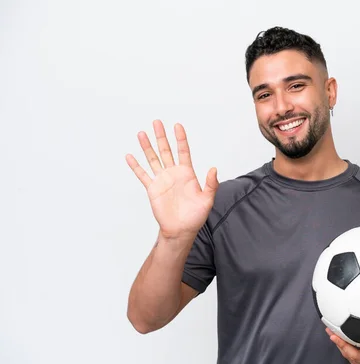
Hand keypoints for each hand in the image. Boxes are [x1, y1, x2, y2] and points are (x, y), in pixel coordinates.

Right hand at [126, 120, 218, 238]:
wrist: (181, 230)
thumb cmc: (196, 216)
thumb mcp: (207, 200)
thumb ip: (211, 184)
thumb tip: (213, 169)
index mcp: (187, 174)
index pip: (183, 151)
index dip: (180, 139)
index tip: (177, 126)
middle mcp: (173, 174)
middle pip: (166, 151)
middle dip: (161, 136)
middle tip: (156, 122)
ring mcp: (162, 180)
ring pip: (153, 159)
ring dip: (147, 147)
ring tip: (142, 133)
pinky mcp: (153, 189)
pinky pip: (143, 175)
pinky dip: (136, 166)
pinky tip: (130, 156)